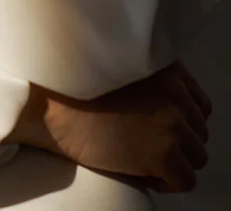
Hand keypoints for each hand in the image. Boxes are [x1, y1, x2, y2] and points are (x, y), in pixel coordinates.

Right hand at [31, 59, 212, 193]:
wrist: (49, 104)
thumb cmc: (71, 86)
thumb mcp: (115, 66)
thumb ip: (147, 78)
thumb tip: (163, 111)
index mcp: (165, 68)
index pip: (199, 103)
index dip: (181, 119)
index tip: (162, 127)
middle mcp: (175, 93)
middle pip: (200, 131)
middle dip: (178, 140)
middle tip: (147, 142)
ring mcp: (172, 123)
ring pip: (197, 157)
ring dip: (175, 161)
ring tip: (144, 157)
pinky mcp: (164, 153)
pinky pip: (185, 180)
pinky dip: (167, 182)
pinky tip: (142, 172)